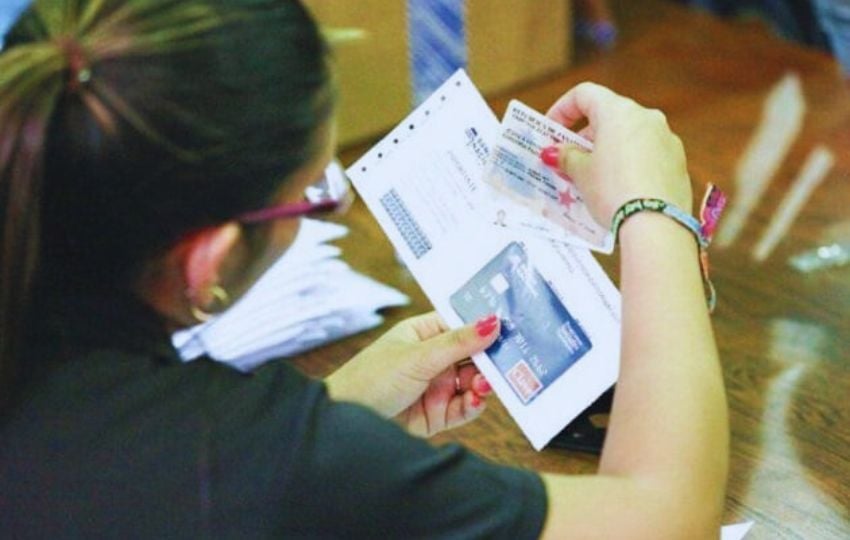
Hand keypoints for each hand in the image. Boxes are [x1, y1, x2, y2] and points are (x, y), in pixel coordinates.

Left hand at [324, 312, 499, 436]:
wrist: (346, 424)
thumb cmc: (371, 379)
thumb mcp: (418, 356)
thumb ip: (458, 342)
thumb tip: (493, 321)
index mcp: (423, 334)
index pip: (462, 326)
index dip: (485, 327)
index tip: (510, 330)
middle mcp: (431, 359)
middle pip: (472, 356)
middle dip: (490, 360)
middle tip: (507, 362)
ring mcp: (435, 387)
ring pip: (472, 383)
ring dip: (483, 383)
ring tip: (484, 385)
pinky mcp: (436, 415)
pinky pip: (464, 408)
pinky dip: (473, 405)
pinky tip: (475, 400)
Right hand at [544, 82, 692, 226]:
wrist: (656, 224)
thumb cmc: (613, 191)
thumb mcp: (581, 173)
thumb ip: (567, 156)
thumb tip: (557, 152)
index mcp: (619, 112)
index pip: (584, 94)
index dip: (562, 109)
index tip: (550, 132)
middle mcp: (647, 118)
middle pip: (609, 116)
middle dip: (584, 136)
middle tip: (568, 160)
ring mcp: (666, 139)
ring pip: (629, 137)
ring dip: (607, 151)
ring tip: (590, 177)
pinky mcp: (677, 163)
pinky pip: (645, 155)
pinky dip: (628, 164)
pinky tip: (616, 187)